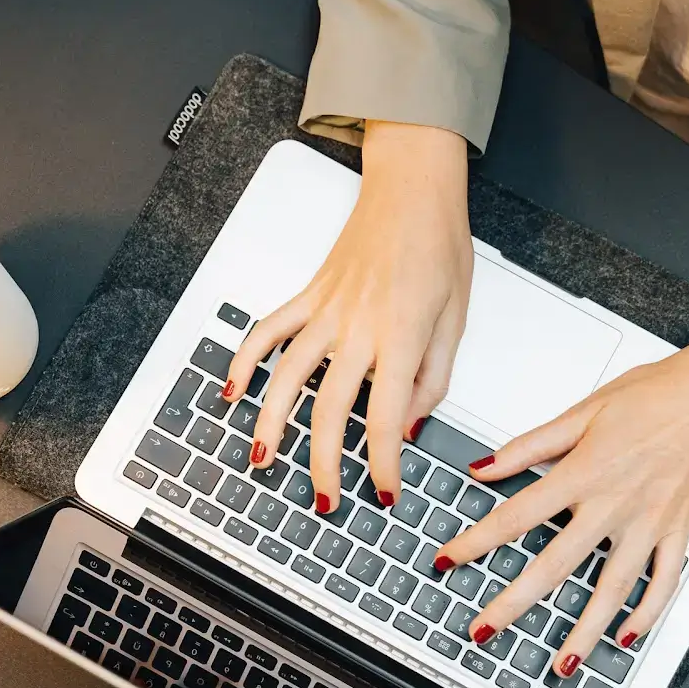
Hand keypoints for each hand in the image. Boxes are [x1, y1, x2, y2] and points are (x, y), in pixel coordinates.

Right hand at [223, 121, 471, 514]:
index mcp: (402, 337)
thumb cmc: (439, 244)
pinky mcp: (308, 294)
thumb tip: (411, 424)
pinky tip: (232, 393)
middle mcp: (358, 327)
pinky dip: (243, 361)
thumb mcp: (457, 317)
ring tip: (262, 460)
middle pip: (330, 410)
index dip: (383, 465)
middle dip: (324, 464)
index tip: (384, 494)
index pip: (387, 419)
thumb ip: (434, 377)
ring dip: (271, 423)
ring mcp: (326, 310)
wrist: (412, 187)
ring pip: (287, 377)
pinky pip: (267, 331)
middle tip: (324, 500)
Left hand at [436, 329, 688, 678]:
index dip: (477, 542)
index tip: (449, 560)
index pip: (517, 516)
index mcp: (586, 472)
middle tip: (483, 629)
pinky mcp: (680, 532)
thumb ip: (531, 445)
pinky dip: (647, 614)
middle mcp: (616, 505)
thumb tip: (485, 466)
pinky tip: (627, 636)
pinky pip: (664, 583)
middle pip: (554, 565)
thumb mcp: (585, 410)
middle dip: (513, 603)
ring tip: (560, 665)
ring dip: (583, 632)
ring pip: (611, 590)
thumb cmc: (657, 394)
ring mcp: (650, 525)